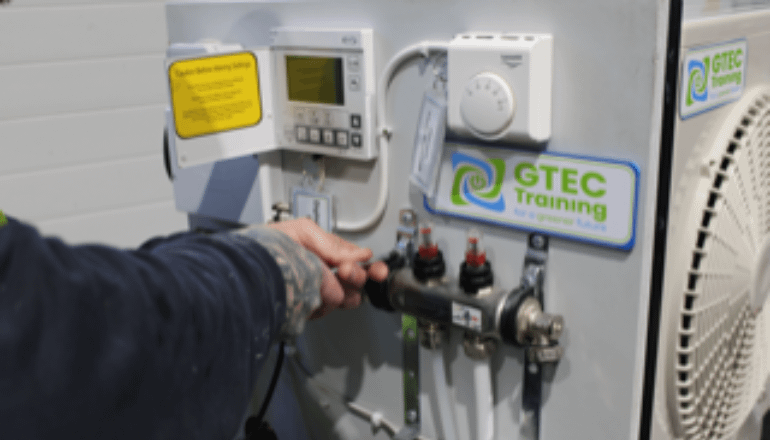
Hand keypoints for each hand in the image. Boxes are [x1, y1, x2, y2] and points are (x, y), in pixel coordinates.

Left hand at [268, 218, 387, 318]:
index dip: (371, 266)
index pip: (357, 261)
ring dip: (343, 288)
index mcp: (326, 253)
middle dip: (357, 275)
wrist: (249, 269)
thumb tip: (361, 254)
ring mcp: (319, 293)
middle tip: (346, 270)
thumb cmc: (268, 245)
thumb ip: (333, 244)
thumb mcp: (304, 232)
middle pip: (357, 281)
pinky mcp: (310, 308)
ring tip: (331, 278)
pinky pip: (329, 307)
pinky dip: (326, 299)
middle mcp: (325, 274)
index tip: (377, 270)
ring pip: (348, 297)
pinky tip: (316, 290)